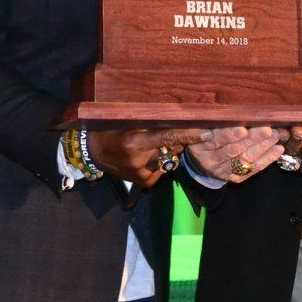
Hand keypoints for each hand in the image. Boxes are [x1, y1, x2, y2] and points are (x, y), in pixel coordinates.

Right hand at [91, 128, 208, 187]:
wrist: (94, 152)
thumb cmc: (111, 130)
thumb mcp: (127, 122)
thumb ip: (152, 122)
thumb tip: (179, 117)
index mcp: (135, 144)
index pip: (168, 137)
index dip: (189, 135)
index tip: (207, 133)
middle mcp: (140, 162)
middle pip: (173, 147)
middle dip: (177, 139)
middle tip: (166, 130)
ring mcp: (144, 175)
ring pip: (170, 158)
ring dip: (167, 150)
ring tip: (148, 145)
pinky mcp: (145, 183)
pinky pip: (164, 168)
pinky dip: (160, 160)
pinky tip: (145, 157)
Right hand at [184, 126, 286, 182]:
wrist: (202, 162)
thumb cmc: (203, 137)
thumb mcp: (199, 128)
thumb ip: (210, 121)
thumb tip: (229, 112)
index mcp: (200, 146)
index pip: (215, 140)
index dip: (229, 135)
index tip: (242, 129)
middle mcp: (211, 160)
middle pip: (233, 150)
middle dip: (252, 139)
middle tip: (267, 129)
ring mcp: (225, 170)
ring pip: (245, 159)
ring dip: (263, 147)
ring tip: (276, 135)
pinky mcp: (236, 177)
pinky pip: (253, 169)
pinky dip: (267, 159)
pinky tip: (278, 149)